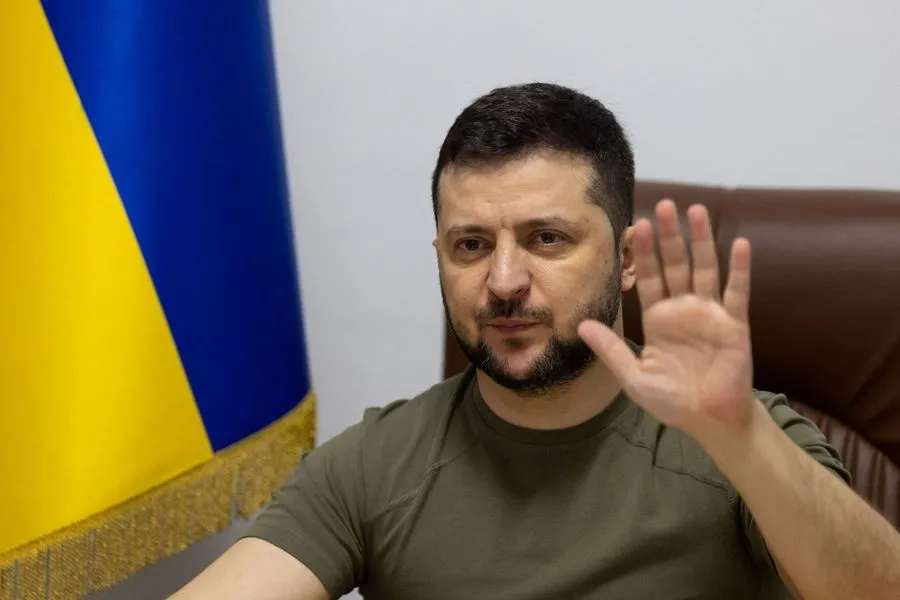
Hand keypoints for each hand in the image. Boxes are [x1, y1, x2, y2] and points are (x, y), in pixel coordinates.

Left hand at [577, 199, 755, 441]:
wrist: (708, 420)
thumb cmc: (671, 400)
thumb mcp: (633, 376)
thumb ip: (610, 349)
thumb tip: (581, 325)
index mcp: (658, 318)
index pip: (649, 277)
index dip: (644, 252)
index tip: (637, 224)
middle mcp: (683, 309)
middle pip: (675, 265)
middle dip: (669, 236)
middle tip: (663, 204)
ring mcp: (710, 314)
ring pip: (705, 269)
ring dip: (701, 240)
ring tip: (696, 211)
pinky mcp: (734, 324)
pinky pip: (737, 293)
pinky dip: (740, 269)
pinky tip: (740, 244)